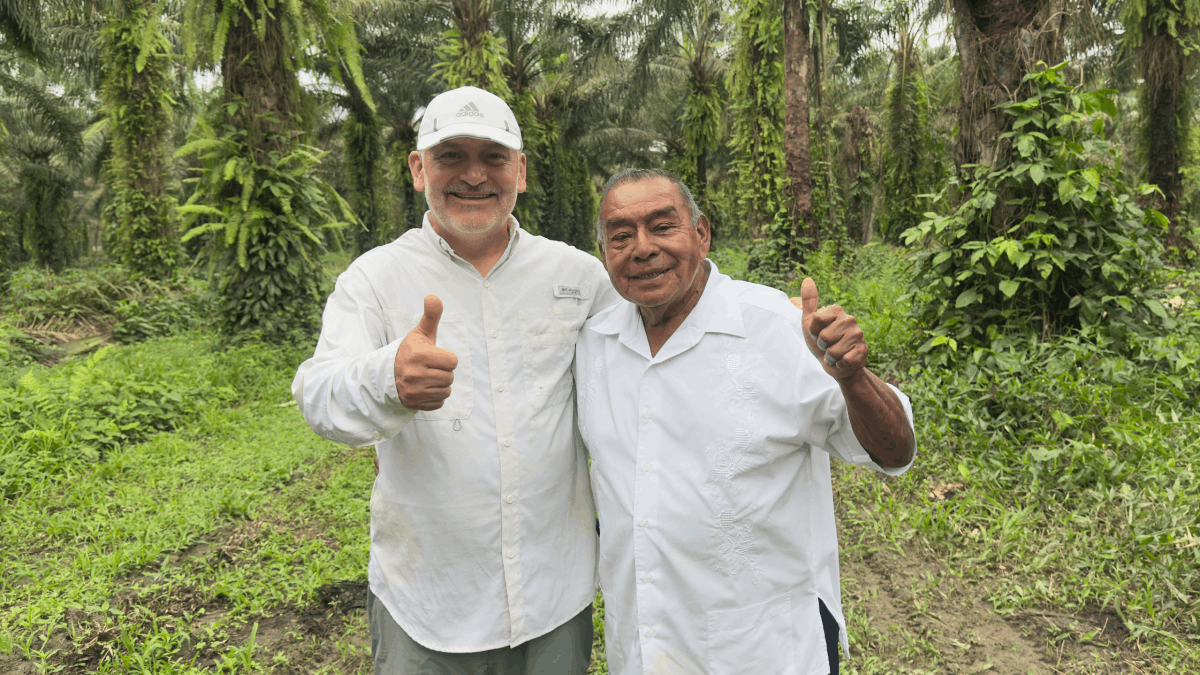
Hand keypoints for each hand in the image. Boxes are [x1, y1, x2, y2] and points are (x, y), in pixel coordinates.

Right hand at [394, 295, 458, 409]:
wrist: (387, 374)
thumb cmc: (409, 351)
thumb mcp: (420, 333)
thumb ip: (431, 315)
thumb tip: (433, 296)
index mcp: (420, 355)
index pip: (453, 361)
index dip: (446, 358)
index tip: (434, 356)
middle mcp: (416, 375)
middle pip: (450, 377)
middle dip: (443, 372)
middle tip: (429, 368)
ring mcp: (414, 391)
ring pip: (446, 390)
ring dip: (440, 385)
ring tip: (427, 377)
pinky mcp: (414, 404)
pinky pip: (439, 403)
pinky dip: (435, 397)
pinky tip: (424, 388)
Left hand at [791, 278, 867, 379]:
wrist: (836, 364)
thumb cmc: (822, 341)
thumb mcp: (810, 322)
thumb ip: (808, 302)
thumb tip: (807, 280)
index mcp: (837, 310)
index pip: (816, 320)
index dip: (813, 331)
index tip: (817, 333)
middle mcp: (850, 319)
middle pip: (824, 337)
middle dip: (822, 346)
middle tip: (827, 345)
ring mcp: (858, 335)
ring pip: (833, 351)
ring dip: (830, 357)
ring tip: (835, 353)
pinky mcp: (863, 350)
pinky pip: (845, 360)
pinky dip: (840, 364)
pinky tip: (844, 360)